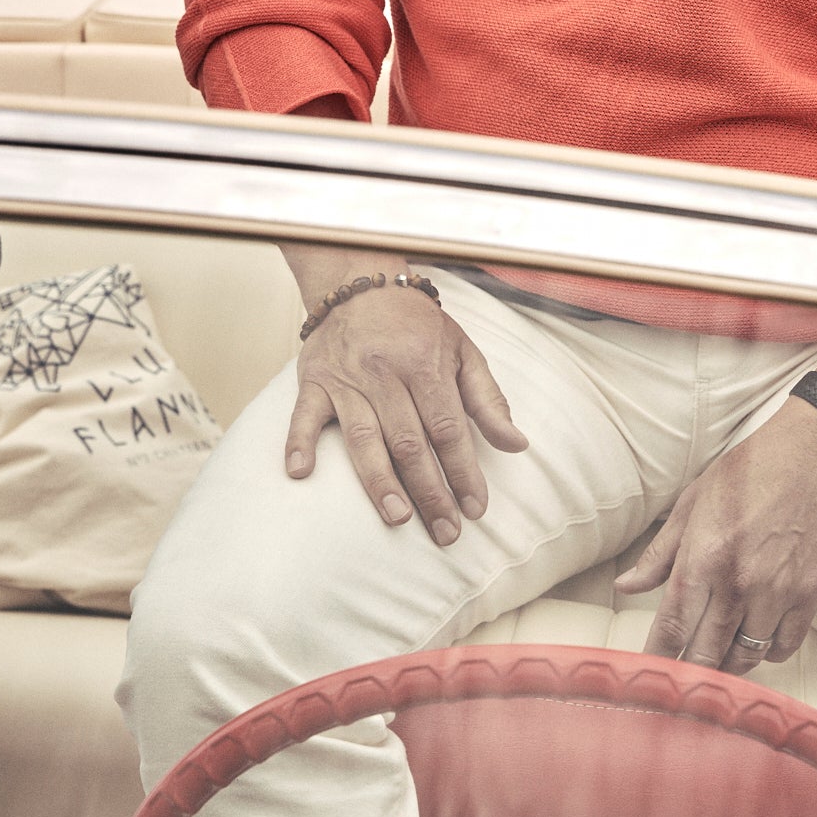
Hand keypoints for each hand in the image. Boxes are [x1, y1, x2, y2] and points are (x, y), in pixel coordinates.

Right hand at [285, 284, 527, 543]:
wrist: (362, 284)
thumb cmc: (419, 327)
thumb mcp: (464, 352)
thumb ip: (489, 401)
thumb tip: (517, 445)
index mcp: (426, 366)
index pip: (448, 429)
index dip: (464, 471)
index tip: (476, 509)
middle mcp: (385, 374)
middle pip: (409, 442)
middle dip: (430, 491)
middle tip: (445, 532)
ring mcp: (346, 380)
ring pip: (362, 437)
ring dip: (379, 481)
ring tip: (397, 518)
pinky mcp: (313, 382)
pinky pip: (302, 415)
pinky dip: (299, 442)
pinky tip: (301, 473)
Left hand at [616, 397, 816, 671]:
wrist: (813, 454)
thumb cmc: (748, 472)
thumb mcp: (693, 503)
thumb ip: (659, 553)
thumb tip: (625, 587)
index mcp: (703, 557)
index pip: (672, 627)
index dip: (657, 659)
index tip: (648, 677)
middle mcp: (739, 581)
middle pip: (707, 652)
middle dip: (690, 675)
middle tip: (680, 686)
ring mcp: (778, 591)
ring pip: (746, 657)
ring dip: (727, 669)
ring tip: (715, 670)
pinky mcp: (810, 593)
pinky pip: (785, 646)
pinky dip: (767, 655)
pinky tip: (755, 647)